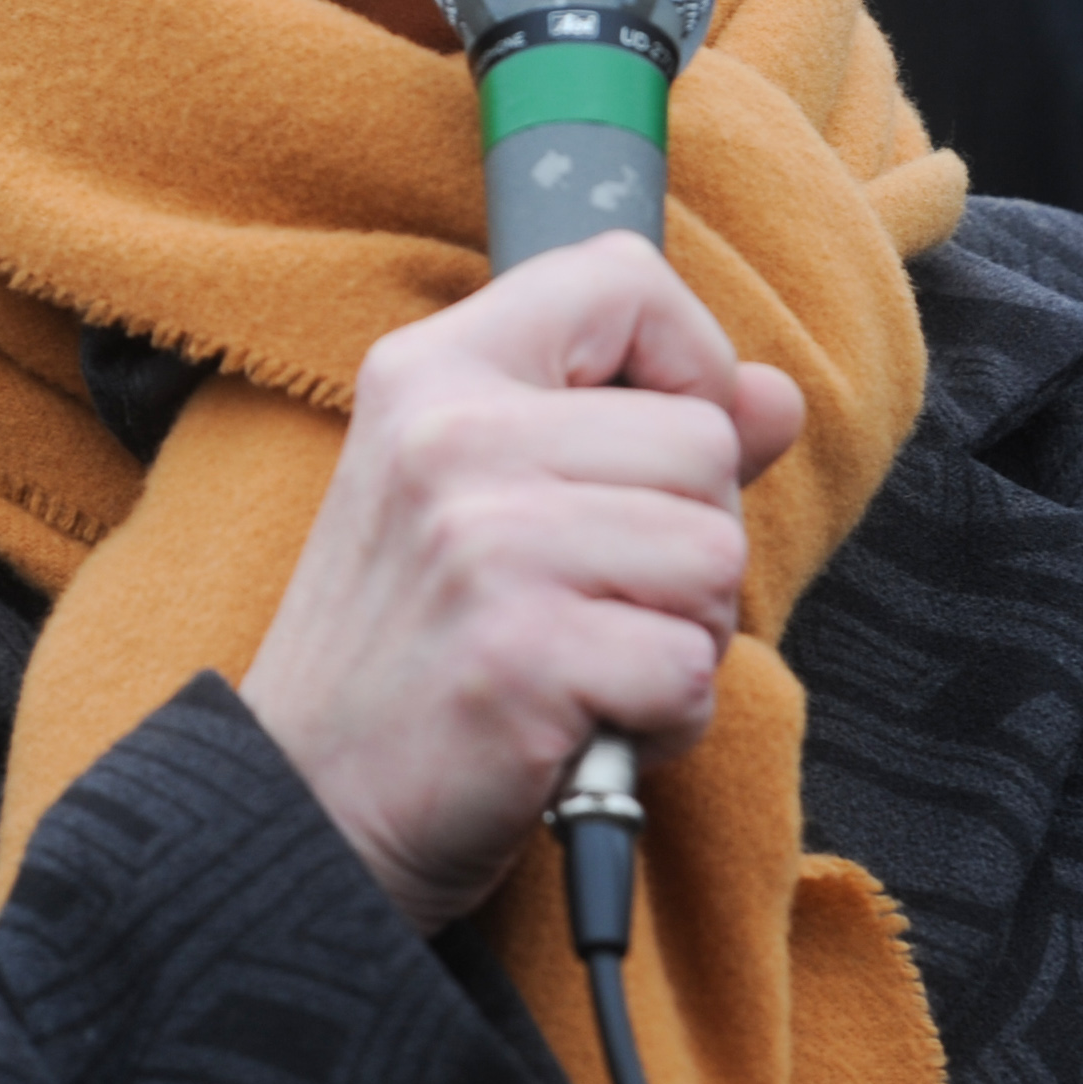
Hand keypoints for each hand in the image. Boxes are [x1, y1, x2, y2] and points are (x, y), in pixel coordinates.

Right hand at [237, 230, 805, 932]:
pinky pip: (691, 668)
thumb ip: (635, 428)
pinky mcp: (521, 658)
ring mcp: (484, 545)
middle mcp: (453, 436)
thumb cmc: (412, 645)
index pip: (622, 276)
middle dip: (687, 540)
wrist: (307, 808)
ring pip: (715, 555)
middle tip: (593, 601)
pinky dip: (665, 719)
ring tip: (588, 662)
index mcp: (435, 370)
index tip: (647, 443)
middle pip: (702, 441)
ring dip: (681, 636)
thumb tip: (775, 399)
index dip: (682, 358)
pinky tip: (586, 724)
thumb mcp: (490, 496)